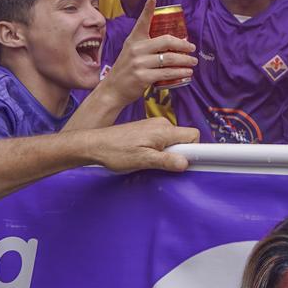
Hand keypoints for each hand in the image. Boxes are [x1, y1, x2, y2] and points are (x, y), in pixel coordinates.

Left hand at [76, 117, 198, 173]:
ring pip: (171, 140)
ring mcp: (153, 125)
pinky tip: (142, 155)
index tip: (187, 162)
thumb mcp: (142, 160)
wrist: (93, 144)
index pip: (193, 135)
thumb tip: (186, 163)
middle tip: (159, 163)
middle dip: (178, 153)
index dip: (194, 149)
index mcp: (164, 130)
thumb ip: (166, 161)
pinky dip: (157, 148)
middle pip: (183, 138)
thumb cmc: (116, 152)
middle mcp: (161, 124)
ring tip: (147, 160)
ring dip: (165, 152)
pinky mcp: (145, 129)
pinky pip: (161, 139)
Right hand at [96, 0, 198, 106]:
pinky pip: (167, 73)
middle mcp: (136, 49)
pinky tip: (187, 73)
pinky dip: (180, 73)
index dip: (148, 9)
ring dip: (185, 60)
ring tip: (193, 62)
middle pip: (166, 41)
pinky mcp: (143, 77)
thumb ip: (146, 45)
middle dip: (183, 45)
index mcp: (133, 40)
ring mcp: (139, 63)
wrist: (112, 90)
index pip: (142, 22)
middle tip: (192, 48)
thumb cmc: (126, 70)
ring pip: (170, 58)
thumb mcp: (131, 52)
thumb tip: (172, 42)